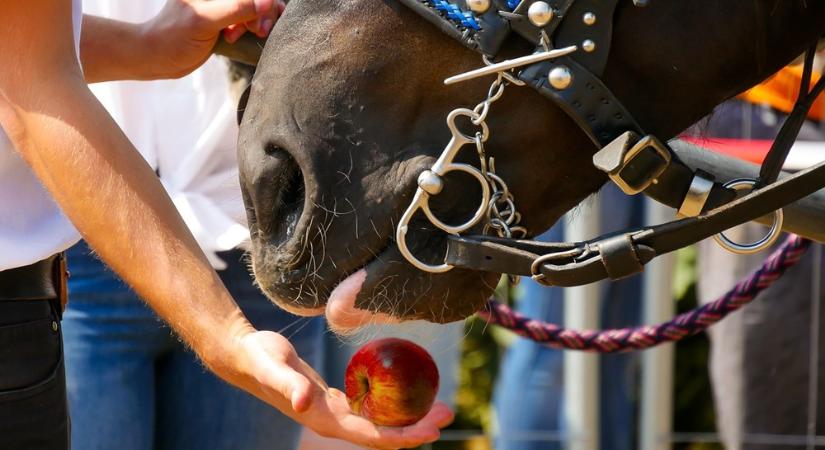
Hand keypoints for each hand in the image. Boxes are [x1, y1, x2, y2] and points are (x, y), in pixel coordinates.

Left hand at [143, 0, 284, 77]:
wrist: (158, 57)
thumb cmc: (175, 37)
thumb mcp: (206, 21)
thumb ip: (237, 9)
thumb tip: (267, 3)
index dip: (262, 2)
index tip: (263, 19)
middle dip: (261, 12)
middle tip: (259, 30)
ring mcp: (221, 5)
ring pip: (253, 8)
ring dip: (256, 22)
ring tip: (247, 34)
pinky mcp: (223, 19)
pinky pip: (246, 18)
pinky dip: (248, 28)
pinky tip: (234, 38)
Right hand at [217, 330, 454, 448]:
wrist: (245, 356)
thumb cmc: (259, 358)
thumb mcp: (273, 367)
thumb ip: (289, 385)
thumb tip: (305, 403)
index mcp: (323, 420)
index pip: (371, 436)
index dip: (403, 436)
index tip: (431, 429)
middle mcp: (332, 421)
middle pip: (382, 433)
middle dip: (416, 428)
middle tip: (448, 411)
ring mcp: (334, 413)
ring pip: (378, 422)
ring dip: (408, 418)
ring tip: (438, 404)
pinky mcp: (334, 400)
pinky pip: (370, 408)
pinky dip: (391, 405)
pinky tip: (407, 393)